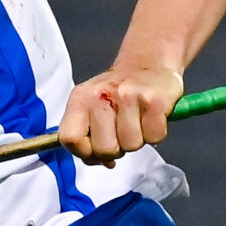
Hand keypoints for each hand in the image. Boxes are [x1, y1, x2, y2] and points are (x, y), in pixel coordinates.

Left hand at [59, 64, 181, 166]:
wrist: (149, 63)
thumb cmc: (119, 92)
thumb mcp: (92, 107)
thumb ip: (89, 138)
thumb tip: (104, 162)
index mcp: (80, 98)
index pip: (70, 138)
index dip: (84, 152)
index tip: (95, 150)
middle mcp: (102, 95)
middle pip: (105, 149)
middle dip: (116, 149)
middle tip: (122, 132)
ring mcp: (128, 96)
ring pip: (131, 145)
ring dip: (138, 139)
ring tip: (137, 121)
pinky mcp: (154, 100)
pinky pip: (154, 137)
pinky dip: (156, 133)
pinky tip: (151, 117)